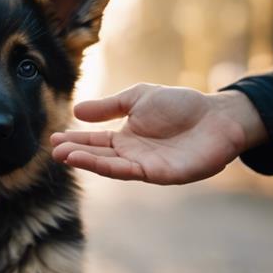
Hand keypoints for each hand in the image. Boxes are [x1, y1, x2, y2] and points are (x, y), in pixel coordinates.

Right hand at [51, 84, 266, 184]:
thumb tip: (76, 111)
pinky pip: (128, 172)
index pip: (94, 142)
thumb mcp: (138, 98)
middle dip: (75, 153)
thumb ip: (109, 106)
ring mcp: (145, 166)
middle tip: (54, 150)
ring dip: (86, 162)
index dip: (75, 141)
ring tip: (64, 156)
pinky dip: (107, 167)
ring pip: (109, 167)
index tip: (54, 139)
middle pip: (98, 156)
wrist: (218, 116)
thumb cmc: (181, 106)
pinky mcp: (159, 174)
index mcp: (126, 138)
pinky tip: (91, 161)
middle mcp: (132, 155)